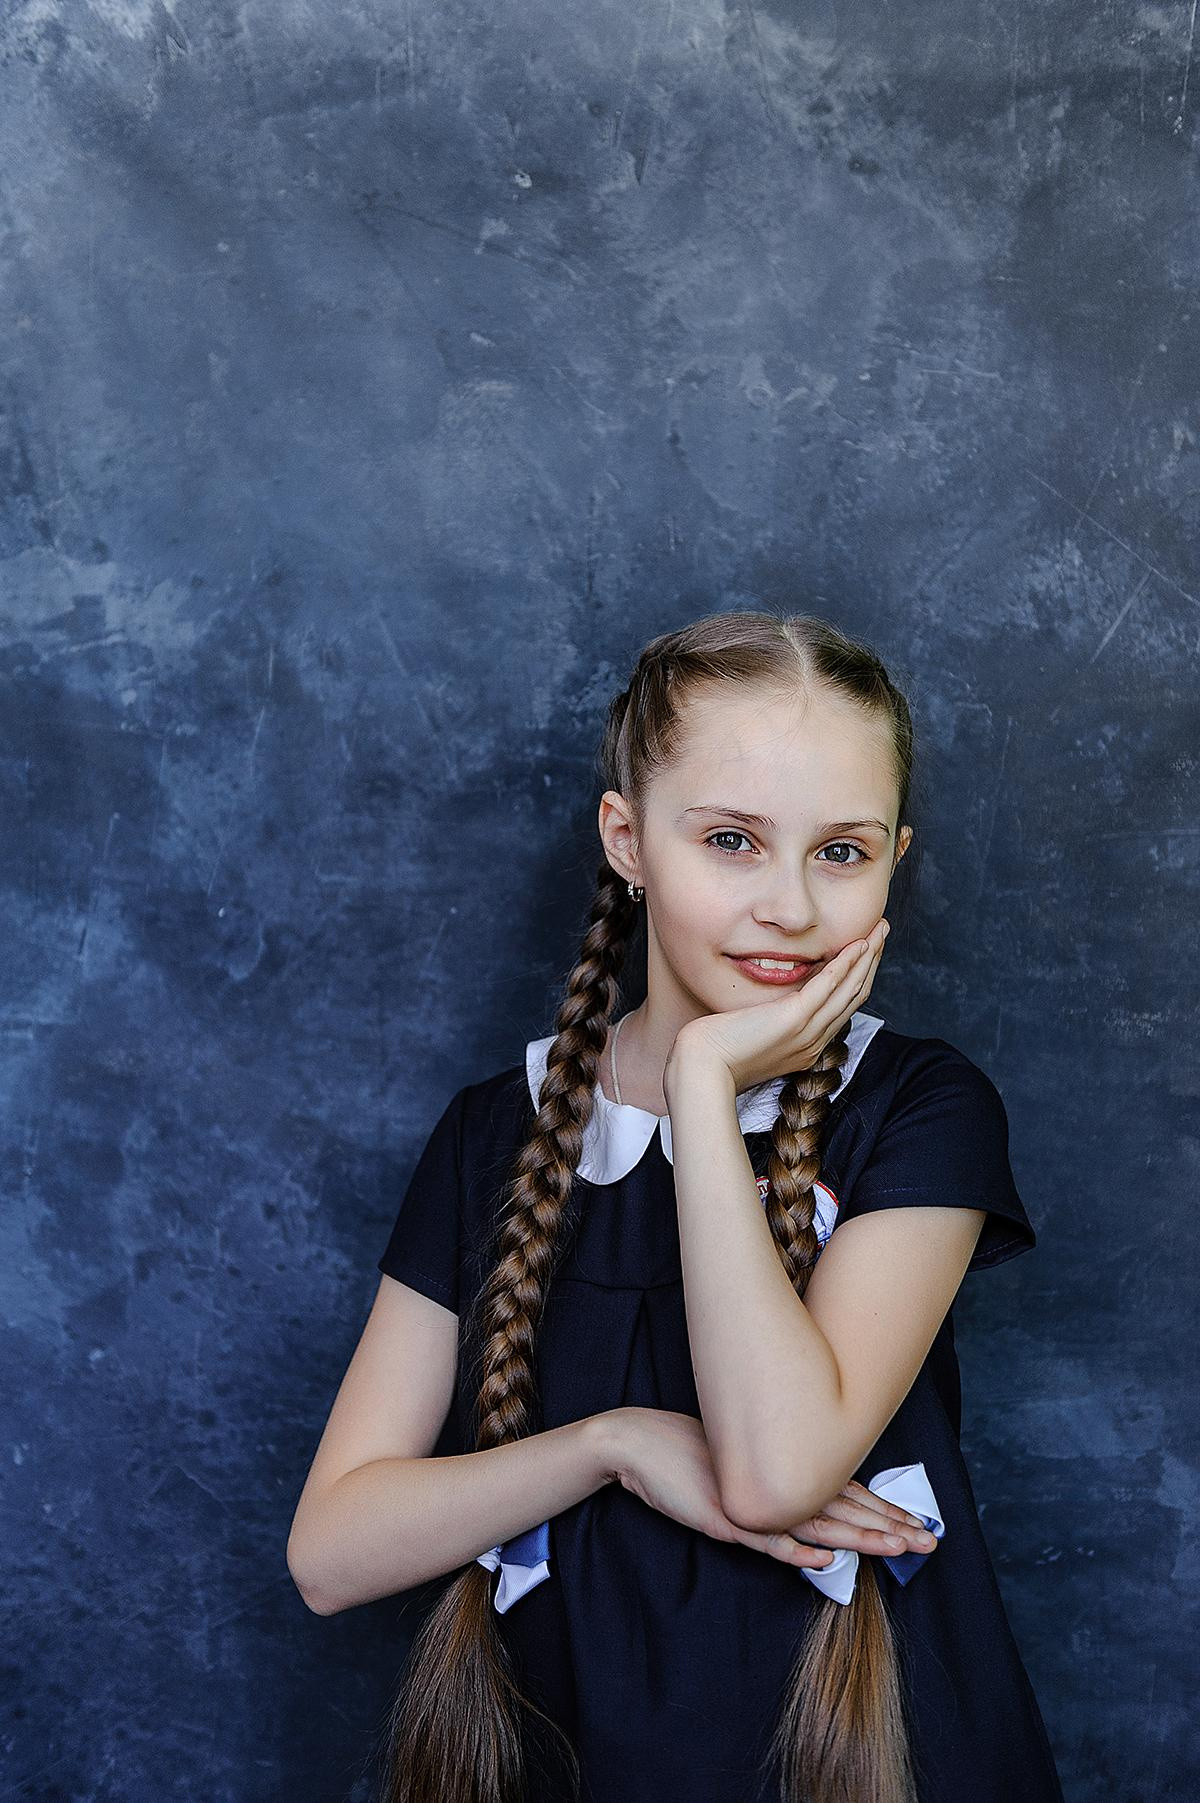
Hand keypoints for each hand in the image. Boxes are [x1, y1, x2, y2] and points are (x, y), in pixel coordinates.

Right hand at [604, 1408, 934, 1573]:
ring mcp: (753, 1499)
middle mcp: (776, 1479)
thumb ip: (774, 1490)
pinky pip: (767, 1537)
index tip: (919, 1523)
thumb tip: (810, 1515)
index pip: (846, 1492)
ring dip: (861, 1536)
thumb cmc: (688, 1454)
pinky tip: (825, 1558)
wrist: (638, 1443)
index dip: (884, 1509)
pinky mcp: (727, 1516)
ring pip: (818, 1521)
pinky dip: (797, 1548)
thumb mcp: (739, 1470)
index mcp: (782, 1467)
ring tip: (898, 1547)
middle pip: (844, 1507)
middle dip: (889, 1525)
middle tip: (930, 1541)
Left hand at [666, 919, 888, 1097]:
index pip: (843, 1007)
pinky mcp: (794, 1019)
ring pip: (850, 989)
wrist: (701, 1070)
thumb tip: (766, 1007)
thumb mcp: (751, 1036)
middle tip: (882, 931)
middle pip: (854, 996)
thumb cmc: (715, 1055)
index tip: (866, 951)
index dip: (859, 977)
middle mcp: (814, 1042)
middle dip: (872, 961)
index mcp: (806, 1047)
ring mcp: (807, 1032)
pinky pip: (829, 986)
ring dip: (868, 956)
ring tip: (880, 929)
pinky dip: (846, 964)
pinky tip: (858, 945)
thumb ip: (767, 1022)